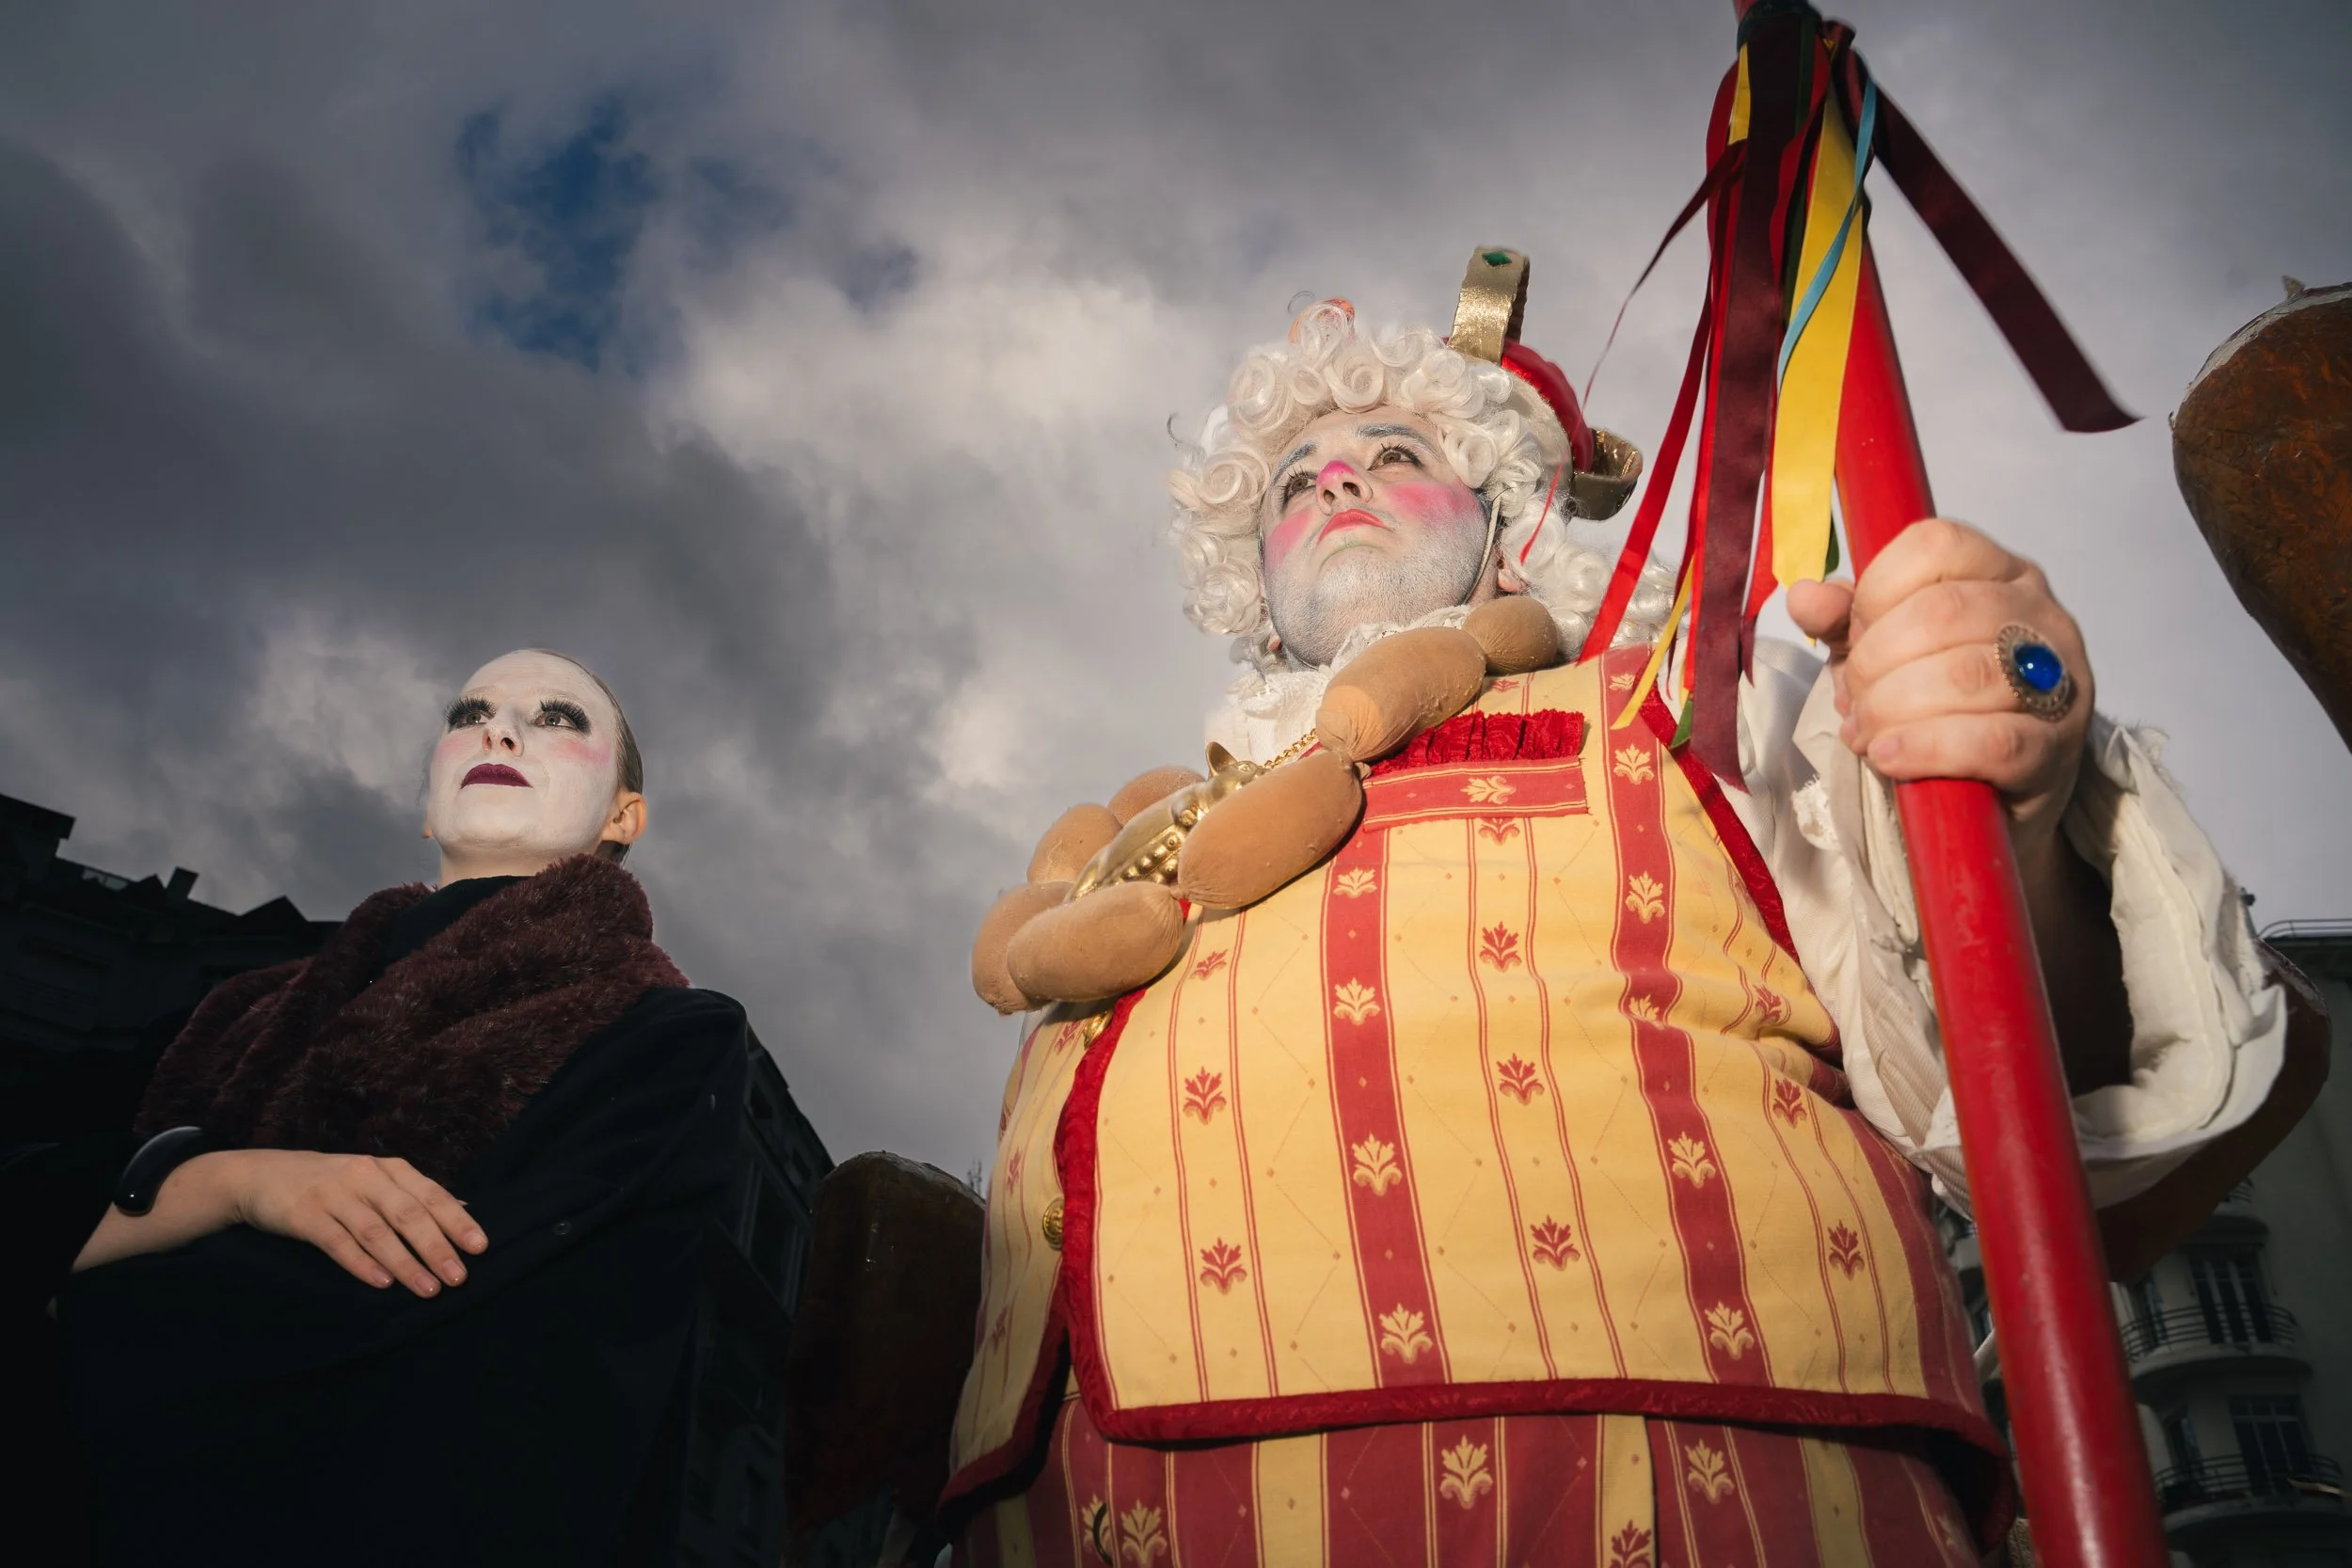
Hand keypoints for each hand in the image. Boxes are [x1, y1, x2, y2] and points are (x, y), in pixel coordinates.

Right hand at [204, 1149, 488, 1295]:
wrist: (259, 1175)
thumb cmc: (330, 1183)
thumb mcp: (373, 1180)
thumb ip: (412, 1194)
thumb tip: (464, 1210)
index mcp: (388, 1169)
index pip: (431, 1195)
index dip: (456, 1221)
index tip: (480, 1248)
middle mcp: (365, 1177)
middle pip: (408, 1214)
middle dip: (437, 1247)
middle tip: (459, 1277)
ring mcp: (334, 1195)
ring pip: (377, 1231)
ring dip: (405, 1262)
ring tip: (428, 1289)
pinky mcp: (306, 1215)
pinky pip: (339, 1242)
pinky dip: (363, 1263)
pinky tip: (382, 1283)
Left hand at [1786, 517, 2092, 860]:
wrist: (1989, 796)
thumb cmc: (1937, 708)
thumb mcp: (1883, 652)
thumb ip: (1844, 620)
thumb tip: (1805, 596)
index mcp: (2000, 574)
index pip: (1935, 546)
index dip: (1876, 592)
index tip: (1855, 637)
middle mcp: (2039, 616)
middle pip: (1943, 611)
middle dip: (1875, 661)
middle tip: (1854, 700)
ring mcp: (2059, 682)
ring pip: (1965, 674)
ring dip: (1893, 707)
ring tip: (1867, 734)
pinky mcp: (2055, 750)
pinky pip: (1990, 739)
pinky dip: (1925, 748)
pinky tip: (1890, 756)